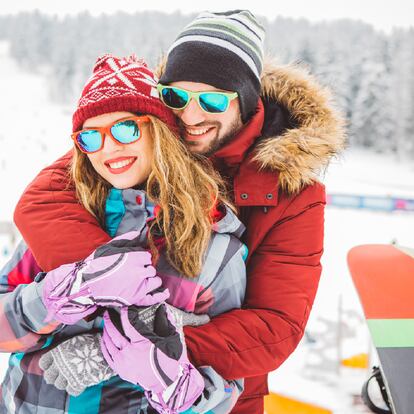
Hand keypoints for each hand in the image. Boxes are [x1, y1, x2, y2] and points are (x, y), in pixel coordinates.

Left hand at [39, 333, 113, 395]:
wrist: (105, 347)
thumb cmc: (91, 342)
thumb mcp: (74, 342)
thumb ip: (64, 350)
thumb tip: (58, 358)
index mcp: (58, 352)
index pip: (43, 363)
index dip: (48, 366)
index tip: (53, 366)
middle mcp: (60, 364)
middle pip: (49, 377)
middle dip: (54, 376)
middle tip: (62, 374)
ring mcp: (68, 375)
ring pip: (59, 385)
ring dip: (65, 382)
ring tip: (73, 377)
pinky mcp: (78, 382)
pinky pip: (71, 390)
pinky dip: (75, 388)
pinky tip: (80, 381)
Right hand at [43, 231, 168, 323]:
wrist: (85, 284)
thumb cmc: (96, 264)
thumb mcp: (109, 247)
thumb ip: (125, 239)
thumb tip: (138, 233)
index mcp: (134, 258)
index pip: (146, 256)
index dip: (140, 259)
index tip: (134, 261)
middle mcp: (139, 272)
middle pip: (151, 268)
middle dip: (144, 268)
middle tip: (134, 272)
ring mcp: (138, 286)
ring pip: (154, 280)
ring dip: (150, 279)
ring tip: (141, 280)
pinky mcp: (135, 298)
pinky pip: (152, 297)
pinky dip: (160, 295)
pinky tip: (165, 293)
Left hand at [100, 304, 203, 411]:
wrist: (164, 382)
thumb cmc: (168, 359)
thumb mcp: (171, 339)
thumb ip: (165, 322)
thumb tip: (162, 309)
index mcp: (142, 342)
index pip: (129, 324)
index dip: (125, 314)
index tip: (123, 307)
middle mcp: (129, 352)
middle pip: (114, 333)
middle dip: (109, 321)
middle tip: (107, 313)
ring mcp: (123, 362)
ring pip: (108, 344)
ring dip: (105, 333)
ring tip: (104, 325)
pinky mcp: (120, 370)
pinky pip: (108, 357)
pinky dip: (104, 347)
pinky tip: (104, 340)